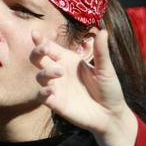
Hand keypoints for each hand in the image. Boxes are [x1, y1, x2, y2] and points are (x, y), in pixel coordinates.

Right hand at [33, 28, 134, 145]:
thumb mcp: (106, 69)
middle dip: (37, 51)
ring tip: (60, 72)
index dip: (41, 40)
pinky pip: (42, 96)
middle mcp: (60, 72)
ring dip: (46, 72)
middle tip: (43, 50)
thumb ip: (101, 51)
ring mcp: (57, 88)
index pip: (51, 47)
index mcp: (69, 60)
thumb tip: (103, 31)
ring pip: (40, 76)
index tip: (35, 33)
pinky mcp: (56, 103)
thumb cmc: (109, 89)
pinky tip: (50, 90)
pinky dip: (43, 92)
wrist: (111, 114)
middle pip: (39, 59)